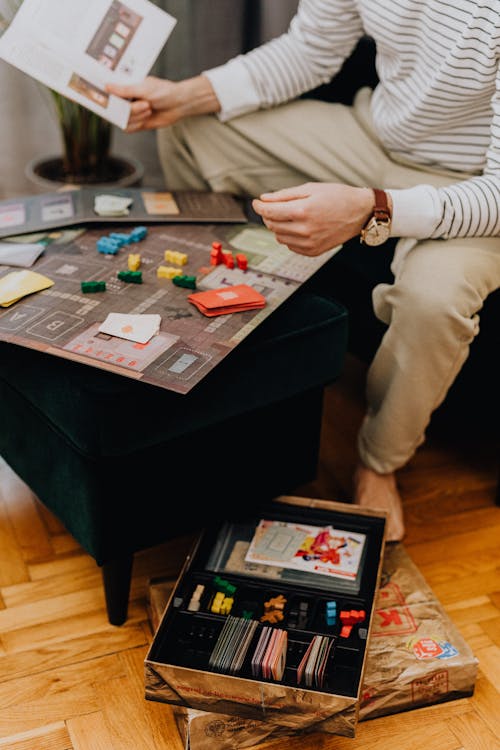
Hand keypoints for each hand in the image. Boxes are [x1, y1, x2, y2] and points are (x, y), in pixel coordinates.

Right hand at [106, 74, 220, 131]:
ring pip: (122, 119)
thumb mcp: (144, 88)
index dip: (102, 96)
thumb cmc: (163, 91)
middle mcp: (125, 99)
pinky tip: (147, 118)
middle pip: (114, 109)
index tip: (97, 97)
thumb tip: (107, 87)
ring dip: (136, 116)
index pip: (107, 92)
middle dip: (130, 109)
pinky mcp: (137, 123)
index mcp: (125, 86)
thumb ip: (125, 89)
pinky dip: (137, 124)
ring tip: (149, 108)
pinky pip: (128, 128)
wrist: (179, 104)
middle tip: (145, 104)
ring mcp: (130, 112)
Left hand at [252, 183, 374, 255]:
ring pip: (279, 237)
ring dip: (278, 226)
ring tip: (290, 216)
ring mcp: (308, 243)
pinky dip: (289, 236)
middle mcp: (304, 230)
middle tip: (274, 207)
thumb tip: (265, 199)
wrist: (360, 213)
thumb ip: (285, 195)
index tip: (256, 203)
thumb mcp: (311, 189)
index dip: (259, 206)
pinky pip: (290, 246)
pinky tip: (298, 227)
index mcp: (303, 211)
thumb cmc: (338, 197)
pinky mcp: (312, 251)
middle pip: (272, 225)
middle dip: (268, 215)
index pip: (270, 212)